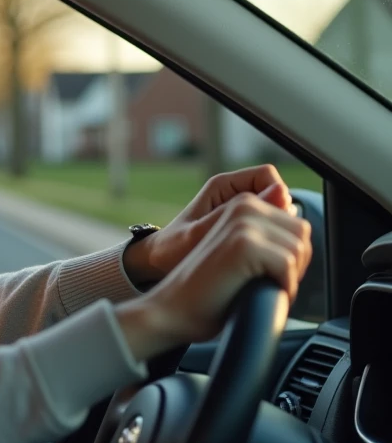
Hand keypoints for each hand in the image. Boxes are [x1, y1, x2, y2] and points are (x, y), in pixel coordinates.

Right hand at [115, 191, 310, 361]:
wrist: (172, 308)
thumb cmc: (207, 288)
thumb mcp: (240, 251)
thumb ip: (266, 235)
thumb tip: (301, 233)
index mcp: (242, 203)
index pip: (296, 225)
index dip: (290, 255)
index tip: (268, 273)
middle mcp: (244, 205)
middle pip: (302, 233)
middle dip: (294, 264)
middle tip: (268, 283)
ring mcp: (243, 222)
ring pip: (298, 249)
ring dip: (288, 276)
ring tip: (262, 288)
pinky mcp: (244, 243)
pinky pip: (288, 265)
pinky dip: (283, 287)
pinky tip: (260, 293)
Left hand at [123, 165, 293, 286]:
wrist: (158, 266)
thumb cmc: (172, 250)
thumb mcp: (199, 234)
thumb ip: (235, 213)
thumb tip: (281, 193)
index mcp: (223, 186)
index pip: (268, 177)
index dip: (279, 197)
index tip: (275, 224)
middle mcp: (235, 195)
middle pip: (278, 196)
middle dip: (284, 219)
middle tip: (278, 247)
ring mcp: (241, 213)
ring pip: (279, 215)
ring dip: (281, 234)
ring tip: (274, 257)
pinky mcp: (245, 230)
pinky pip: (272, 231)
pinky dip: (275, 244)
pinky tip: (269, 262)